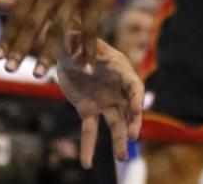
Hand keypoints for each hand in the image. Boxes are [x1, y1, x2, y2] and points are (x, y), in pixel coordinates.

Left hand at [0, 0, 132, 76]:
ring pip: (58, 29)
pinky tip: (85, 69)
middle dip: (20, 48)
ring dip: (47, 55)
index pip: (18, 15)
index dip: (7, 36)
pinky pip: (90, 31)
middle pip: (33, 23)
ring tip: (37, 77)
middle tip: (7, 70)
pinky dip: (87, 51)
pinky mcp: (96, 0)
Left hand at [56, 39, 143, 167]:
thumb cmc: (78, 40)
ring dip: (119, 140)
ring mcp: (105, 101)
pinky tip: (86, 163)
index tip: (136, 110)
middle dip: (132, 123)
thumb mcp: (79, 39)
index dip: (136, 98)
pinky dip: (88, 146)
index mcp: (120, 68)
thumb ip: (81, 48)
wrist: (66, 50)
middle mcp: (117, 88)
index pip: (134, 85)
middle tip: (133, 137)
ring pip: (115, 124)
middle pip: (129, 109)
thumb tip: (83, 64)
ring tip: (122, 158)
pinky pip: (90, 130)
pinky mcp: (89, 109)